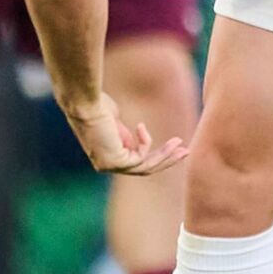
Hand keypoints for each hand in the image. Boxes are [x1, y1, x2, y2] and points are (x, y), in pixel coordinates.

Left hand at [64, 93, 188, 175]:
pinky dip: (146, 143)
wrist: (86, 105)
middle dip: (167, 160)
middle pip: (144, 168)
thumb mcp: (116, 123)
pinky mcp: (114, 163)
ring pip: (145, 167)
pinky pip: (140, 158)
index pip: (136, 161)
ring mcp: (109, 166)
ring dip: (165, 155)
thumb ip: (126, 135)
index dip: (157, 155)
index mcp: (107, 156)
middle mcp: (106, 165)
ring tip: (180, 143)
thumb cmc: (97, 107)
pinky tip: (140, 126)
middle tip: (185, 151)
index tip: (174, 144)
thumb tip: (136, 136)